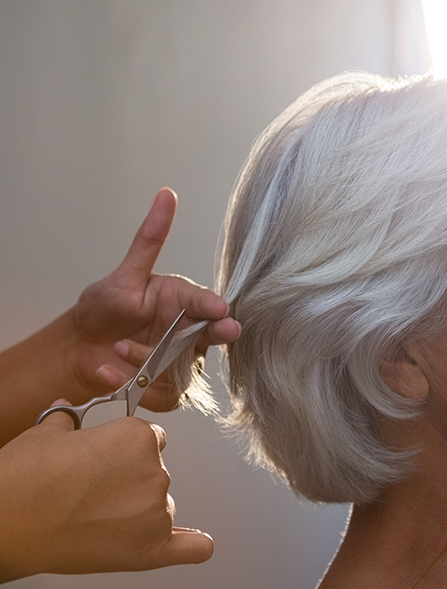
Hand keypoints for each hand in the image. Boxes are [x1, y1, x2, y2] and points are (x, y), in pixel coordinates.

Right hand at [0, 403, 212, 581]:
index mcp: (138, 437)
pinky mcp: (151, 551)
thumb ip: (68, 420)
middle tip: (89, 492)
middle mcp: (156, 472)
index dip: (126, 450)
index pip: (150, 439)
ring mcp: (157, 513)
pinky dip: (192, 545)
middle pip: (156, 473)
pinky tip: (192, 543)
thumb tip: (67, 410)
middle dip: (129, 481)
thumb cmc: (24, 479)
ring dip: (138, 512)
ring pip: (160, 507)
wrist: (8, 524)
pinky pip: (193, 548)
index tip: (106, 460)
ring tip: (94, 519)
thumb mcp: (46, 433)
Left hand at [71, 187, 239, 410]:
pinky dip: (134, 385)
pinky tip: (108, 373)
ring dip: (150, 360)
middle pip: (211, 337)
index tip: (221, 308)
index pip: (205, 304)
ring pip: (181, 368)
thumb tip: (166, 194)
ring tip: (118, 348)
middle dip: (217, 334)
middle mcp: (188, 333)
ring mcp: (180, 363)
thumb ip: (149, 239)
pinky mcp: (166, 390)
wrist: (79, 348)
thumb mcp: (126, 274)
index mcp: (183, 303)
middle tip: (225, 330)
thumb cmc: (104, 308)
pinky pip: (162, 393)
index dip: (214, 307)